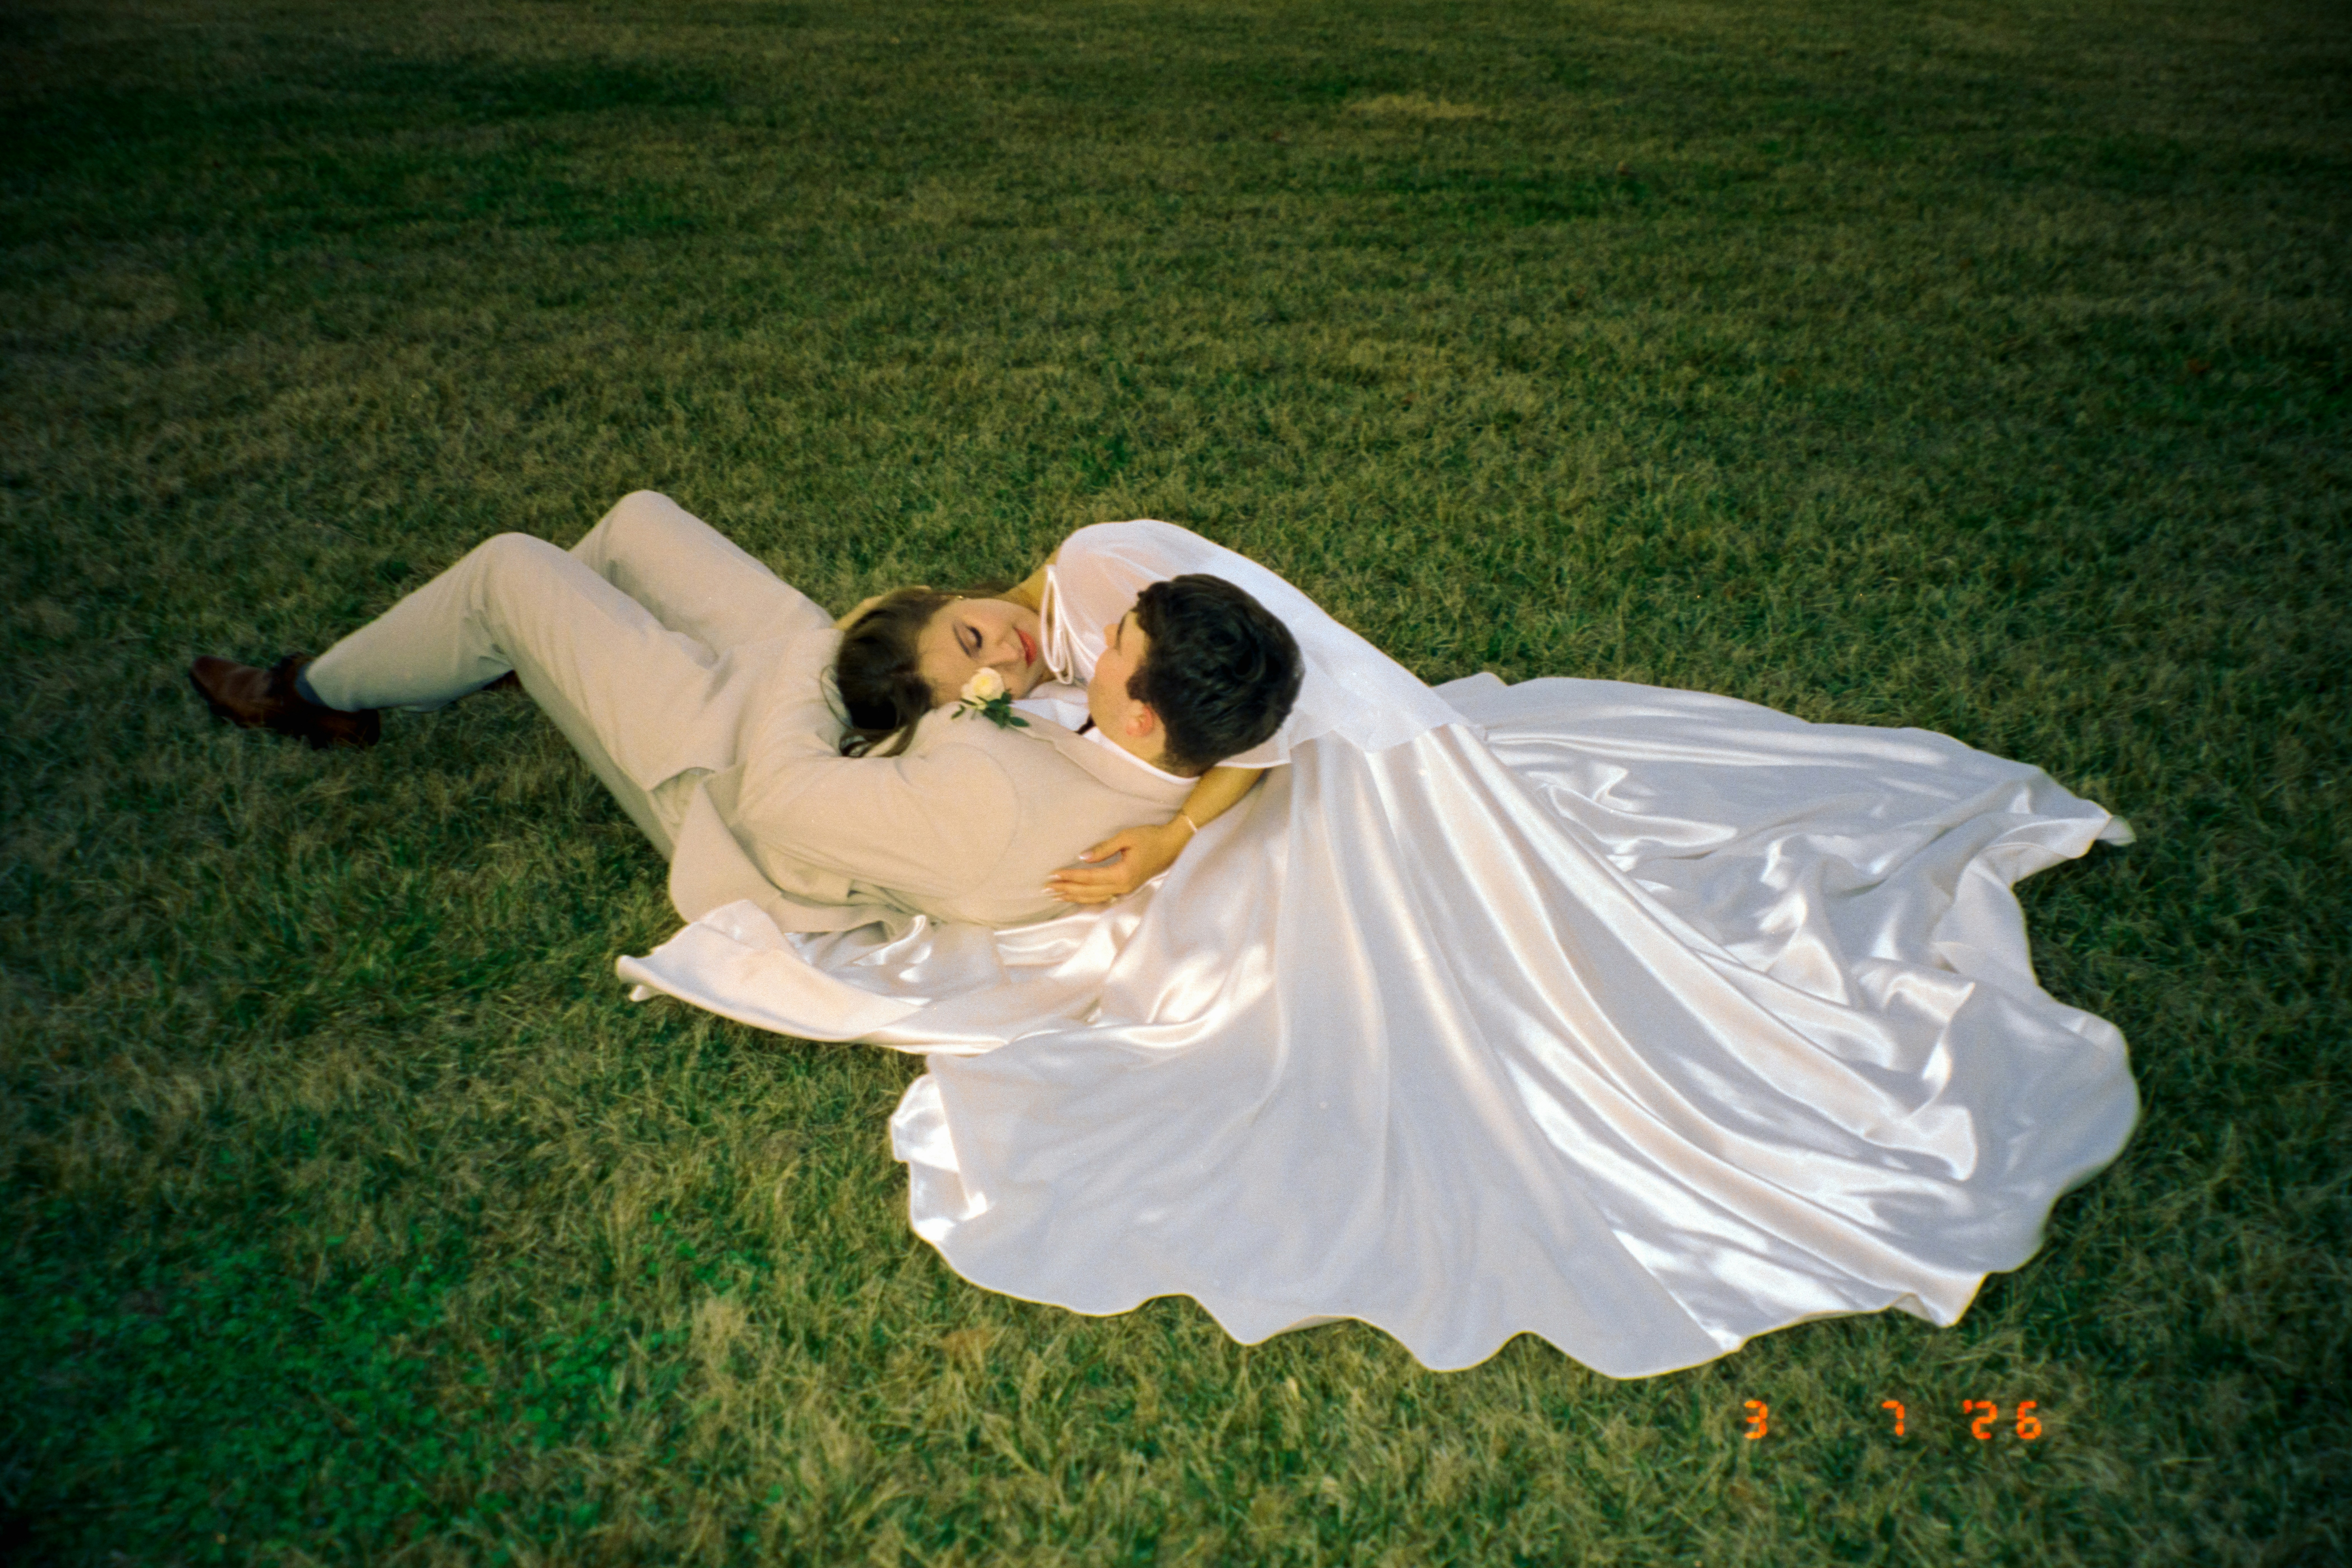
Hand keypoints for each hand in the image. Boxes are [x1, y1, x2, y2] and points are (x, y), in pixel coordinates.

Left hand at [1044, 821, 1191, 903]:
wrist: (1173, 846)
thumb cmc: (1150, 837)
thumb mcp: (1126, 837)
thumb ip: (1103, 848)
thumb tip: (1082, 857)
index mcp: (1122, 874)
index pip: (1089, 877)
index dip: (1070, 876)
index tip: (1053, 874)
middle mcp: (1122, 887)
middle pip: (1088, 891)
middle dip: (1066, 890)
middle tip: (1046, 888)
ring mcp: (1125, 890)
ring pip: (1094, 897)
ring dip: (1074, 897)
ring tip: (1056, 896)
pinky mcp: (1126, 888)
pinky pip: (1102, 897)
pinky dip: (1086, 898)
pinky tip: (1076, 898)